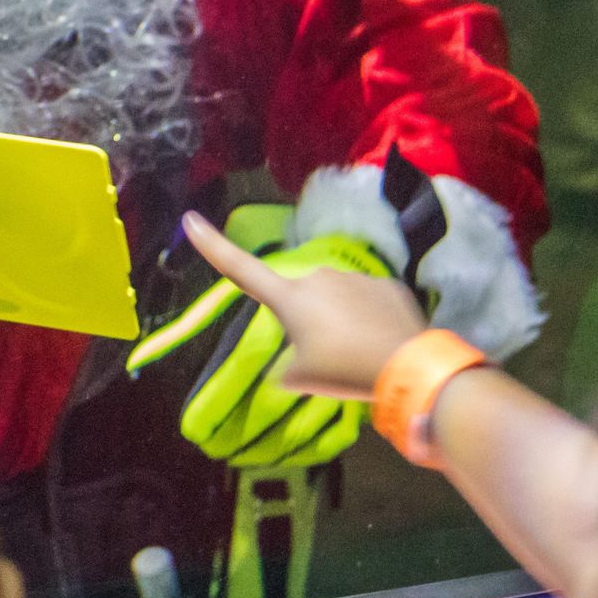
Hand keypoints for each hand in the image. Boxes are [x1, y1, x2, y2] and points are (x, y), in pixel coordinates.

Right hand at [179, 209, 429, 400]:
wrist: (407, 366)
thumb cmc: (343, 371)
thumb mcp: (301, 378)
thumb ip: (288, 364)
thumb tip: (294, 361)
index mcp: (289, 297)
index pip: (240, 269)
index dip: (212, 246)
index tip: (191, 220)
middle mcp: (317, 277)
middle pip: (301, 299)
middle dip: (308, 320)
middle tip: (328, 355)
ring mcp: (353, 277)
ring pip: (337, 300)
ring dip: (340, 320)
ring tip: (358, 352)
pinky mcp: (385, 284)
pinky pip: (367, 302)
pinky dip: (368, 320)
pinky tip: (380, 342)